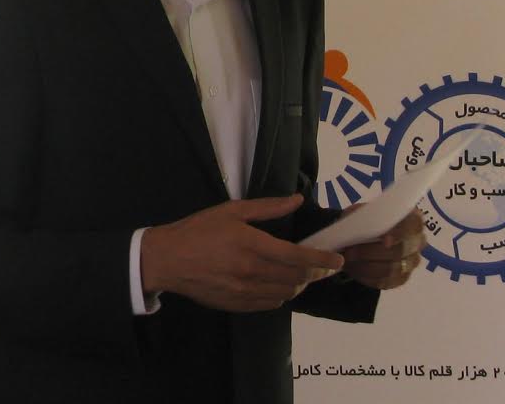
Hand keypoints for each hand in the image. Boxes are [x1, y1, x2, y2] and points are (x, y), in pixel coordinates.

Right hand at [141, 195, 343, 312]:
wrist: (166, 260)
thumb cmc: (200, 230)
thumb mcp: (234, 210)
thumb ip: (269, 207)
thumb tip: (297, 200)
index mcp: (253, 245)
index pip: (298, 258)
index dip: (322, 260)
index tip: (337, 260)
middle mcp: (251, 272)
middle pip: (296, 279)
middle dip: (315, 274)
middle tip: (324, 266)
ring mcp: (243, 292)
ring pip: (285, 294)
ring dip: (299, 285)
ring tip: (303, 274)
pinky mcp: (235, 305)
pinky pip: (268, 305)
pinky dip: (281, 296)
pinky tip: (280, 285)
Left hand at [340, 208, 425, 289]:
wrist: (365, 236)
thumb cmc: (367, 220)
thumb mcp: (362, 211)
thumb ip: (362, 215)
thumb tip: (355, 227)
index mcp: (413, 219)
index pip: (414, 225)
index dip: (401, 233)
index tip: (385, 241)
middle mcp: (417, 240)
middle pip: (401, 250)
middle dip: (372, 252)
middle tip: (350, 251)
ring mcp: (412, 261)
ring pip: (391, 269)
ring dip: (366, 266)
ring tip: (348, 260)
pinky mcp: (402, 277)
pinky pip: (385, 281)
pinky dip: (366, 276)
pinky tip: (355, 269)